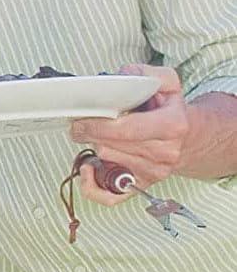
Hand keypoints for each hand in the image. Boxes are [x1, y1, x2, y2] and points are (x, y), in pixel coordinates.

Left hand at [68, 65, 186, 205]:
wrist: (189, 138)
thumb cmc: (171, 112)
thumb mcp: (167, 84)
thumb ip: (146, 75)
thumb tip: (122, 78)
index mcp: (172, 126)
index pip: (126, 129)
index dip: (98, 125)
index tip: (81, 119)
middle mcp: (164, 153)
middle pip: (110, 146)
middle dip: (92, 133)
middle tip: (83, 124)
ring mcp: (153, 173)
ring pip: (107, 162)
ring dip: (95, 148)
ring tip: (97, 136)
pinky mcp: (141, 186)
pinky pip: (109, 196)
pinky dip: (91, 185)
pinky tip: (89, 169)